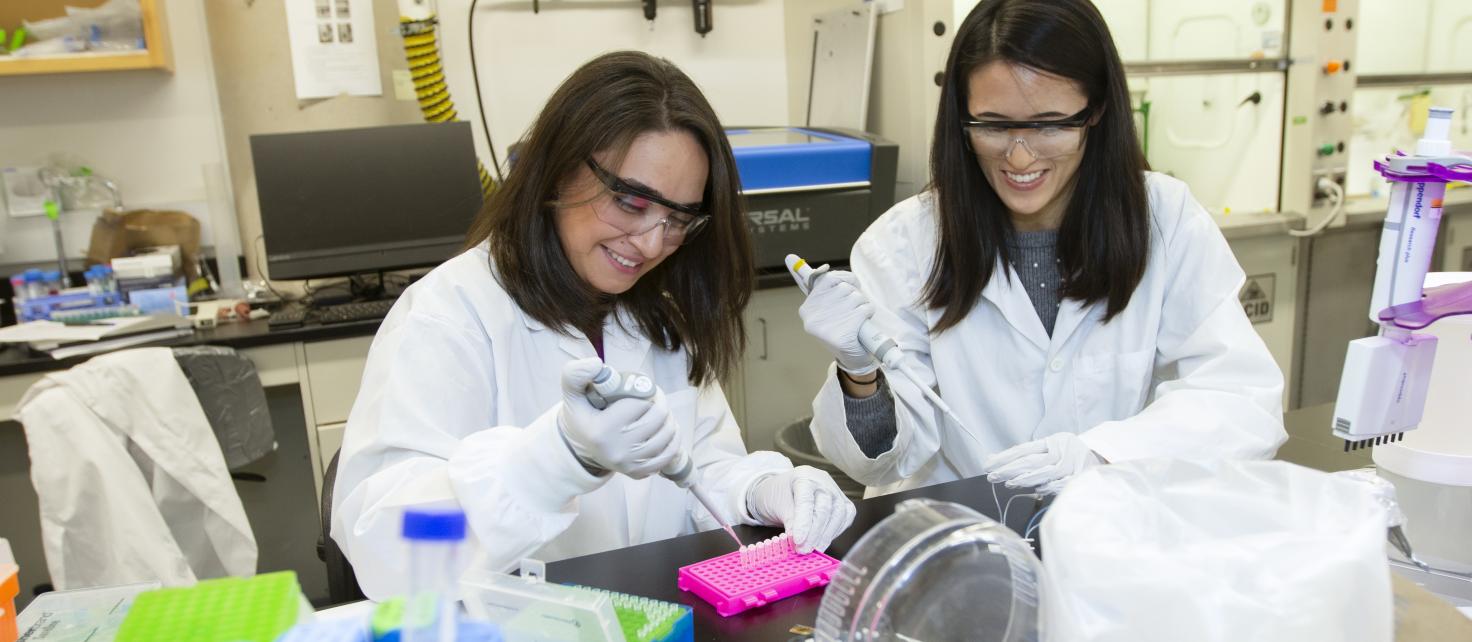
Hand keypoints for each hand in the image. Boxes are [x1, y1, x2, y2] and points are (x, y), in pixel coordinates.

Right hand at [557, 358, 680, 478]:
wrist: (581, 447)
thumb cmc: (582, 415)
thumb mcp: (572, 394)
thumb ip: (576, 374)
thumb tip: (596, 364)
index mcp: (600, 430)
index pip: (639, 403)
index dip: (645, 390)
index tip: (642, 387)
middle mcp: (616, 450)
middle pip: (657, 417)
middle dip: (660, 401)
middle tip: (655, 396)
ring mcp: (629, 464)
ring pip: (667, 434)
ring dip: (669, 418)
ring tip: (659, 411)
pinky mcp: (639, 473)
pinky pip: (669, 454)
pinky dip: (673, 438)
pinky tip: (666, 429)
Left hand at [747, 466, 855, 552]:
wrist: (780, 492)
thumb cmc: (777, 495)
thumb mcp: (777, 507)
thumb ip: (790, 523)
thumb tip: (799, 541)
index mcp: (804, 476)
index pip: (807, 501)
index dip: (803, 524)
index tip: (798, 541)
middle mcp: (822, 481)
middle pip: (824, 509)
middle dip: (814, 534)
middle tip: (803, 550)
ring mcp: (835, 490)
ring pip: (839, 515)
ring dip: (826, 536)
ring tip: (813, 549)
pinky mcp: (842, 502)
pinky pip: (845, 518)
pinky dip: (835, 532)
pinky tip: (823, 540)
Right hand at [798, 267, 877, 375]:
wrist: (851, 359)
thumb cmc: (840, 330)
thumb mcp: (825, 310)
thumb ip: (822, 290)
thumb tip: (800, 261)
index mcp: (807, 308)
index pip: (827, 279)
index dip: (844, 278)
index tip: (851, 283)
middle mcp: (814, 316)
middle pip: (844, 287)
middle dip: (854, 294)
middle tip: (853, 308)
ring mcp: (828, 325)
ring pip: (855, 297)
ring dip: (862, 304)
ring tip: (857, 316)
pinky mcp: (843, 334)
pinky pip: (864, 309)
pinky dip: (868, 312)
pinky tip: (863, 321)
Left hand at [984, 433, 1101, 495]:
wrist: (1102, 457)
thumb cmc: (1069, 454)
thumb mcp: (1050, 448)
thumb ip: (1026, 454)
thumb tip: (994, 458)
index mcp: (1052, 442)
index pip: (1024, 449)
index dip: (1005, 457)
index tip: (988, 464)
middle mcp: (1061, 451)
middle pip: (1032, 460)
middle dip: (1010, 468)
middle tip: (993, 475)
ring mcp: (1071, 464)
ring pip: (1046, 471)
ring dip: (1027, 478)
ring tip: (1010, 482)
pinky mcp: (1080, 476)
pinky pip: (1064, 482)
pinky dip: (1051, 486)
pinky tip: (1038, 490)